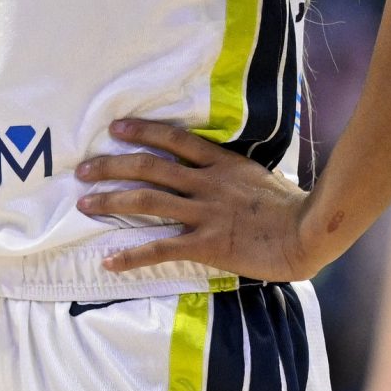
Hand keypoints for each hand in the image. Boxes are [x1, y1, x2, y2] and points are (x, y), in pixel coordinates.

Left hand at [75, 119, 318, 280]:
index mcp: (221, 163)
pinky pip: (160, 248)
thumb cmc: (290, 206)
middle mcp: (206, 183)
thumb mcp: (260, 176)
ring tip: (83, 203)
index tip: (116, 129)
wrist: (306, 231)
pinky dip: (131, 255)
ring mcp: (204, 213)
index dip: (142, 132)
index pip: (174, 139)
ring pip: (146, 202)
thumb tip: (223, 171)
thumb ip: (234, 174)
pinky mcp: (206, 244)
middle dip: (112, 167)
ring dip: (111, 202)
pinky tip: (109, 261)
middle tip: (83, 169)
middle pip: (149, 168)